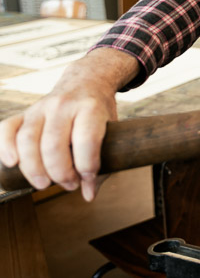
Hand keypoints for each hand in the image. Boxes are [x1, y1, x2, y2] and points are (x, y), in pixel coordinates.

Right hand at [0, 48, 136, 200]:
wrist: (87, 81)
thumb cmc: (99, 112)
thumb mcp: (111, 130)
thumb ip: (103, 162)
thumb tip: (88, 196)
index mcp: (91, 107)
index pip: (86, 140)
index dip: (86, 166)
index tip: (87, 179)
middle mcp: (64, 105)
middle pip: (53, 144)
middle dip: (60, 173)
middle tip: (69, 185)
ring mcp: (41, 107)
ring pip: (28, 140)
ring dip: (33, 168)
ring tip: (44, 184)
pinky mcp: (25, 112)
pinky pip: (7, 128)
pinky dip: (5, 147)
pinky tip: (12, 164)